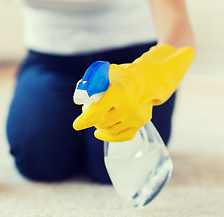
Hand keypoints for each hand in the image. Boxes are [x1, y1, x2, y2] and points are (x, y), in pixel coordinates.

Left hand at [73, 44, 194, 141]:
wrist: (147, 80)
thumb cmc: (122, 76)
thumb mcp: (104, 74)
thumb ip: (89, 84)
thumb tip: (78, 99)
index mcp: (117, 92)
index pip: (96, 113)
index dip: (84, 121)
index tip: (76, 125)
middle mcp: (128, 106)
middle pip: (101, 122)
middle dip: (91, 120)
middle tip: (88, 113)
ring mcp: (135, 117)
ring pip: (109, 130)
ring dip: (99, 126)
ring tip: (96, 119)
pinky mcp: (140, 123)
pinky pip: (122, 136)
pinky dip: (109, 137)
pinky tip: (99, 134)